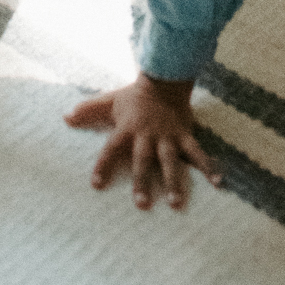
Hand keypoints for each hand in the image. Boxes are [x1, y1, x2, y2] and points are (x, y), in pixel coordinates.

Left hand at [65, 76, 222, 209]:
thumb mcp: (109, 102)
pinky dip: (208, 167)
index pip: (111, 148)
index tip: (96, 185)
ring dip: (173, 182)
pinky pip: (197, 152)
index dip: (103, 166)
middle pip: (143, 160)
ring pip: (170, 161)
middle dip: (142, 182)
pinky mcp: (184, 135)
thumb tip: (65, 118)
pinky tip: (219, 184)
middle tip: (142, 205)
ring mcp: (167, 136)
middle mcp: (147, 135)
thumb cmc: (133, 97)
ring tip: (176, 203)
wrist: (163, 79)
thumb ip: (88, 111)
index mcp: (127, 129)